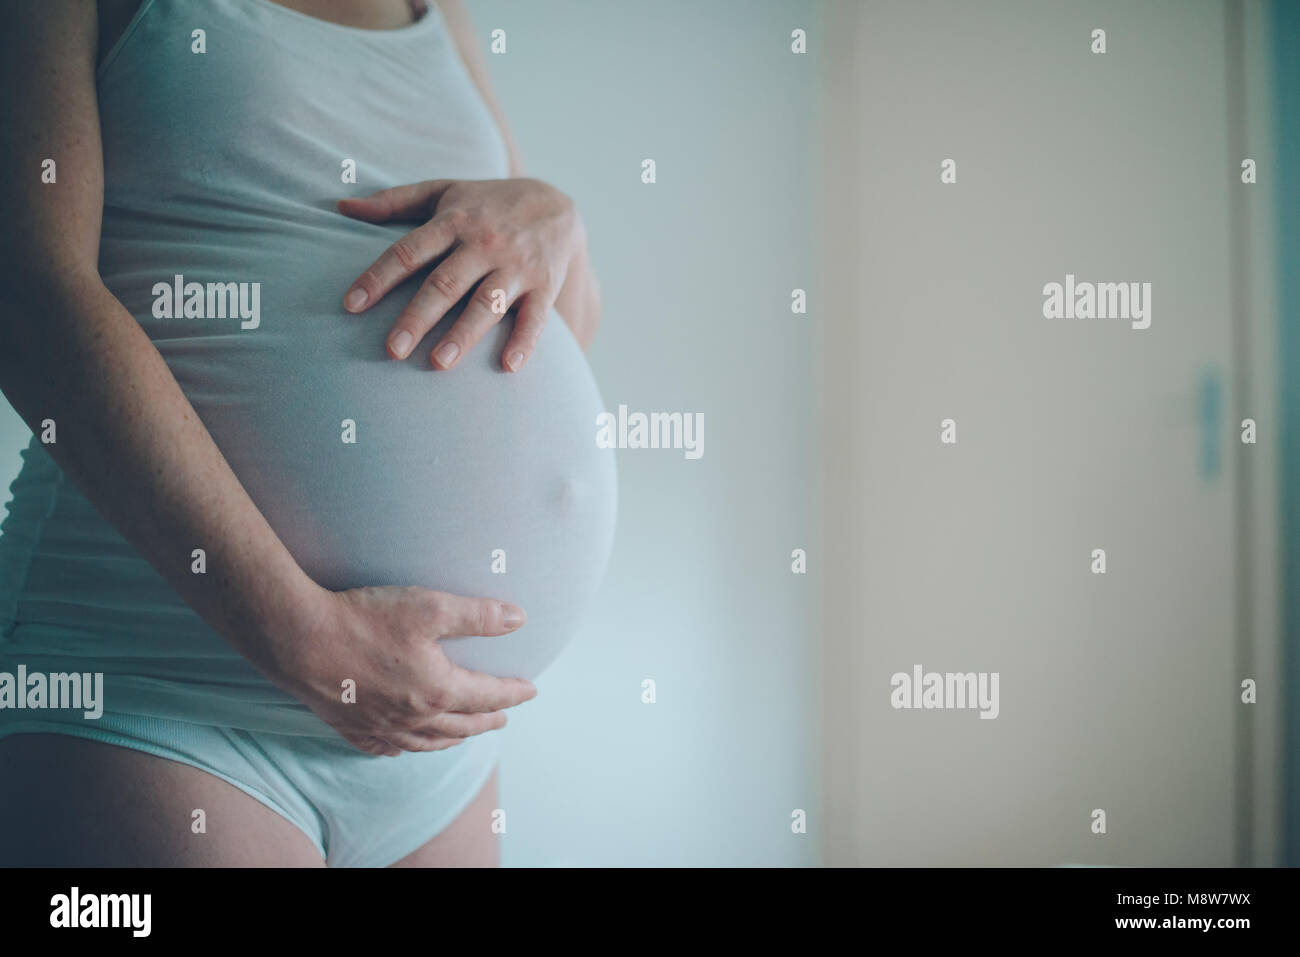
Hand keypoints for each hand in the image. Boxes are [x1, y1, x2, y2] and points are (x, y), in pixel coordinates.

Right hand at [274, 585, 537, 755]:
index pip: (488, 696)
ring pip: (426, 742)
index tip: (530, 690)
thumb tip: (519, 619)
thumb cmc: (365, 619)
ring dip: (452, 738)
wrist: (298, 639)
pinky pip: (384, 747)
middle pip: (462, 725)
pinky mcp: (350, 726)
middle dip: (487, 721)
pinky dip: (404, 748)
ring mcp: (380, 726)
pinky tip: (403, 746)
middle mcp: (413, 717)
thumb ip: (478, 616)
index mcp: (438, 690)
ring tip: (464, 734)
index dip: (512, 693)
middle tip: (504, 717)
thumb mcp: (430, 607)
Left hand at [338, 177, 587, 371]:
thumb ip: (393, 201)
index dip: (379, 277)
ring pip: (486, 303)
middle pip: (445, 283)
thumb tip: (341, 208)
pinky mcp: (544, 286)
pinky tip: (507, 367)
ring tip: (439, 363)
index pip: (409, 251)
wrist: (557, 205)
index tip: (351, 305)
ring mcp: (516, 266)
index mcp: (453, 221)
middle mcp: (484, 243)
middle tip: (392, 350)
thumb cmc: (486, 203)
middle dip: (418, 317)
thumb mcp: (442, 191)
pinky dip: (524, 342)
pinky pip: (535, 317)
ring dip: (463, 334)